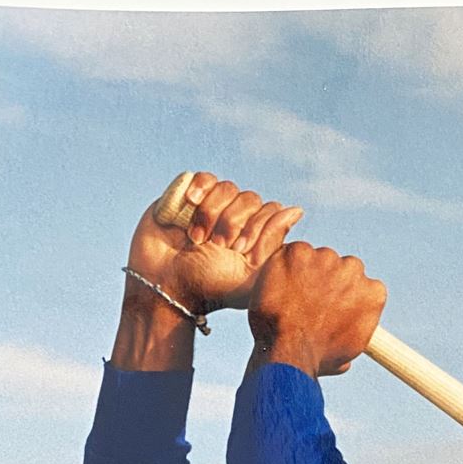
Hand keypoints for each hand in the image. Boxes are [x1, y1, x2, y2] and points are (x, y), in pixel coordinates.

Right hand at [124, 172, 303, 317]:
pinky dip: (199, 188)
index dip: (256, 226)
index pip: (270, 211)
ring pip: (227, 187)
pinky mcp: (188, 196)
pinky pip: (205, 177)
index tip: (239, 249)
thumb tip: (297, 209)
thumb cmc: (209, 286)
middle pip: (250, 198)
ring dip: (211, 213)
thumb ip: (273, 242)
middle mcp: (235, 219)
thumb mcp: (249, 273)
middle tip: (218, 245)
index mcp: (253, 237)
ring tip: (196, 238)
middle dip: (232, 221)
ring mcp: (211, 206)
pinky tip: (190, 203)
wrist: (165, 284)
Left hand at [248, 241, 387, 378]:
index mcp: (373, 293)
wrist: (289, 352)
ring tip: (289, 299)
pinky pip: (291, 254)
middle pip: (341, 266)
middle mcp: (354, 270)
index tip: (331, 306)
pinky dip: (283, 267)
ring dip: (304, 272)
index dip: (345, 295)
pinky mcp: (298, 252)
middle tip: (308, 302)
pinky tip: (277, 289)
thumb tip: (346, 340)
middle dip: (326, 280)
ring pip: (315, 258)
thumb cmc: (316, 358)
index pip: (363, 285)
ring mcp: (326, 258)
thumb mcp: (348, 352)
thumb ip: (353, 333)